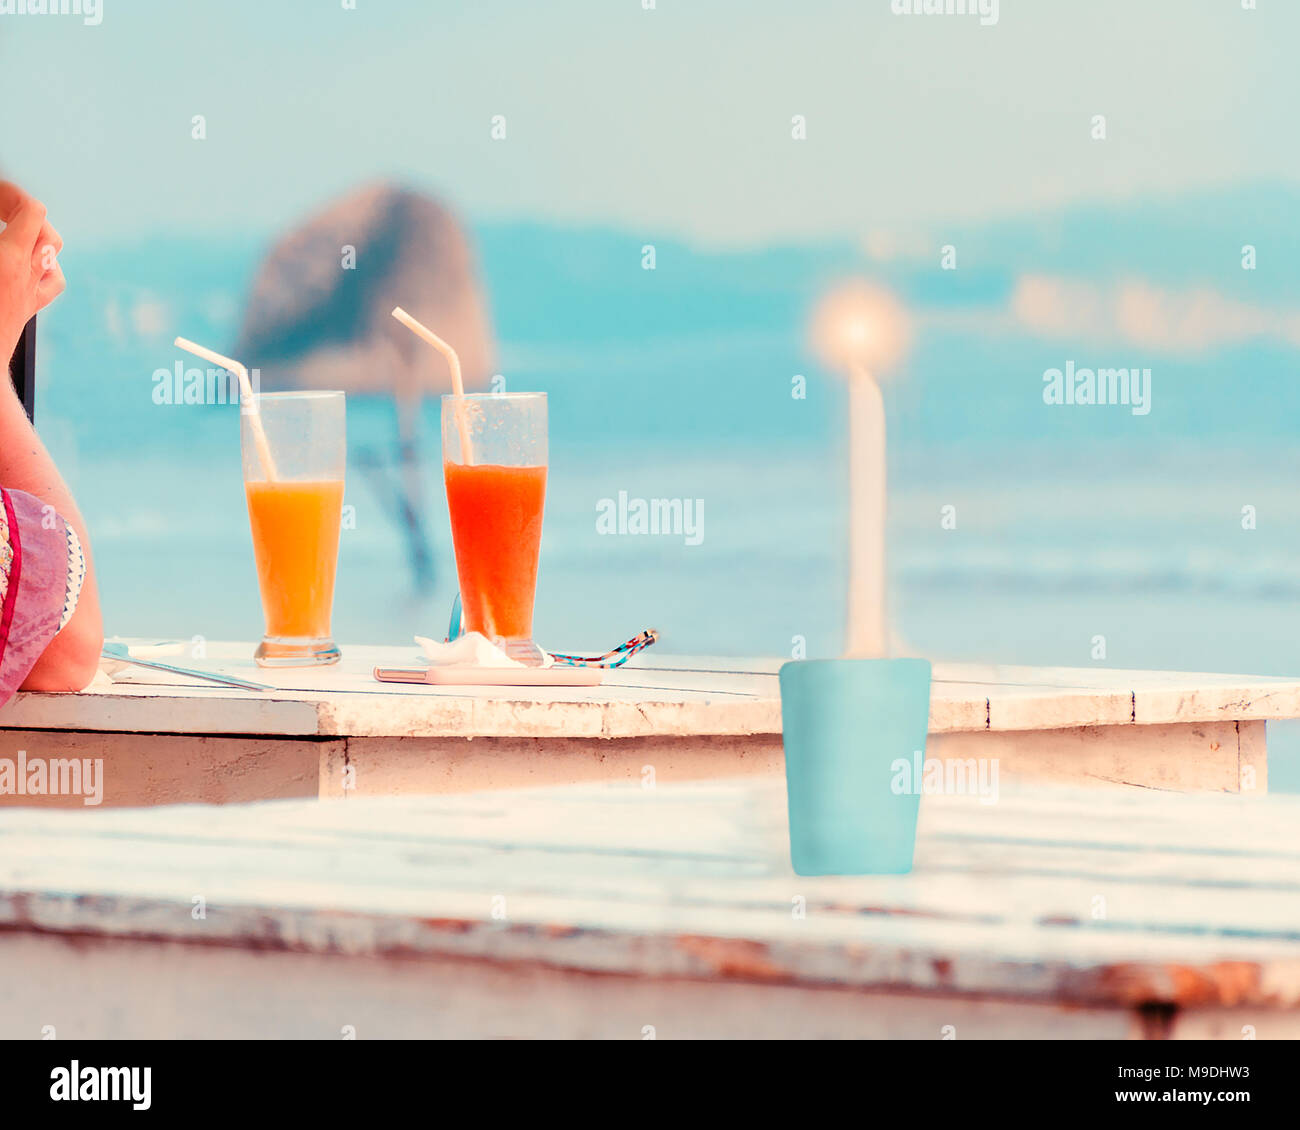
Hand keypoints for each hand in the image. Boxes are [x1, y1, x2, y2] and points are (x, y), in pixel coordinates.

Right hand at [0, 182, 64, 361]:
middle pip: (44, 228)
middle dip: (20, 209)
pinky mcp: (27, 310)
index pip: (32, 211)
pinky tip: (24, 262)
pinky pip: (49, 281)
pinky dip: (41, 265)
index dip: (12, 193)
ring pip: (50, 255)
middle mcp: (27, 275)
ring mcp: (29, 293)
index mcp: (8, 260)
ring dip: (33, 235)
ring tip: (7, 227)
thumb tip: (4, 235)